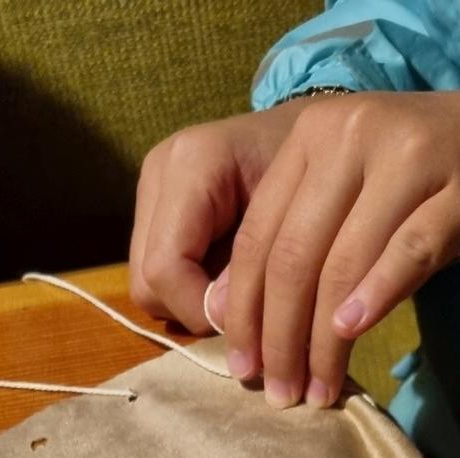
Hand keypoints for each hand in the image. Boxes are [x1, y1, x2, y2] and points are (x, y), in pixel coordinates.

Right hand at [129, 102, 307, 331]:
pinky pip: (153, 276)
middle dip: (191, 310)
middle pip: (146, 282)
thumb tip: (219, 319)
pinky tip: (220, 279)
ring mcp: (149, 191)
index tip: (243, 321)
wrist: (312, 134)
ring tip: (232, 293)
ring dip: (187, 304)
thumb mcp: (294, 218)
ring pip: (144, 286)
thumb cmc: (315, 172)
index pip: (166, 266)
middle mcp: (159, 173)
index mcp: (193, 163)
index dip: (198, 307)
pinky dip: (185, 292)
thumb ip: (252, 265)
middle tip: (241, 313)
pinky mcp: (150, 210)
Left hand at [209, 75, 459, 407]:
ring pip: (343, 264)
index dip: (243, 311)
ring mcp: (409, 158)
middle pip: (295, 255)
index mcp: (314, 134)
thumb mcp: (351, 193)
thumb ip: (296, 238)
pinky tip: (353, 334)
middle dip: (279, 336)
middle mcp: (354, 134)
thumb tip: (226, 312)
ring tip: (318, 390)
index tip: (242, 368)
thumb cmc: (426, 180)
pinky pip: (407, 253)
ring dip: (324, 341)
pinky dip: (375, 298)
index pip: (260, 235)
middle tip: (280, 394)